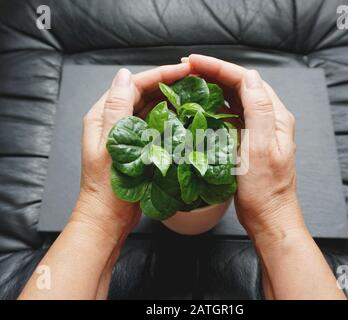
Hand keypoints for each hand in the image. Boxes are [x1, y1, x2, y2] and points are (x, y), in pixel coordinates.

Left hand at [71, 63, 191, 243]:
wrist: (108, 219)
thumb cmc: (107, 188)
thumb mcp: (110, 146)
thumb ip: (116, 109)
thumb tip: (125, 75)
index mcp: (103, 116)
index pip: (134, 85)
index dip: (161, 74)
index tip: (185, 69)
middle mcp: (114, 121)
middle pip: (144, 94)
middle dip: (169, 84)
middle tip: (196, 80)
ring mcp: (128, 134)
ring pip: (152, 108)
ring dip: (172, 100)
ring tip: (195, 94)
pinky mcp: (139, 147)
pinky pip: (156, 126)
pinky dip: (170, 119)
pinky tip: (186, 116)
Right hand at [186, 55, 305, 243]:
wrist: (269, 216)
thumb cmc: (265, 189)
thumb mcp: (261, 149)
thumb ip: (259, 110)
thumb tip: (249, 76)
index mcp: (275, 116)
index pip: (245, 80)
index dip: (218, 67)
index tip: (193, 62)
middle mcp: (269, 118)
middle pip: (240, 86)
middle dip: (213, 73)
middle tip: (186, 68)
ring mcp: (259, 130)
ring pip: (235, 99)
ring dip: (213, 87)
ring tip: (190, 82)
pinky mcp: (249, 141)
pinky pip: (231, 116)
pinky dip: (215, 107)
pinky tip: (202, 107)